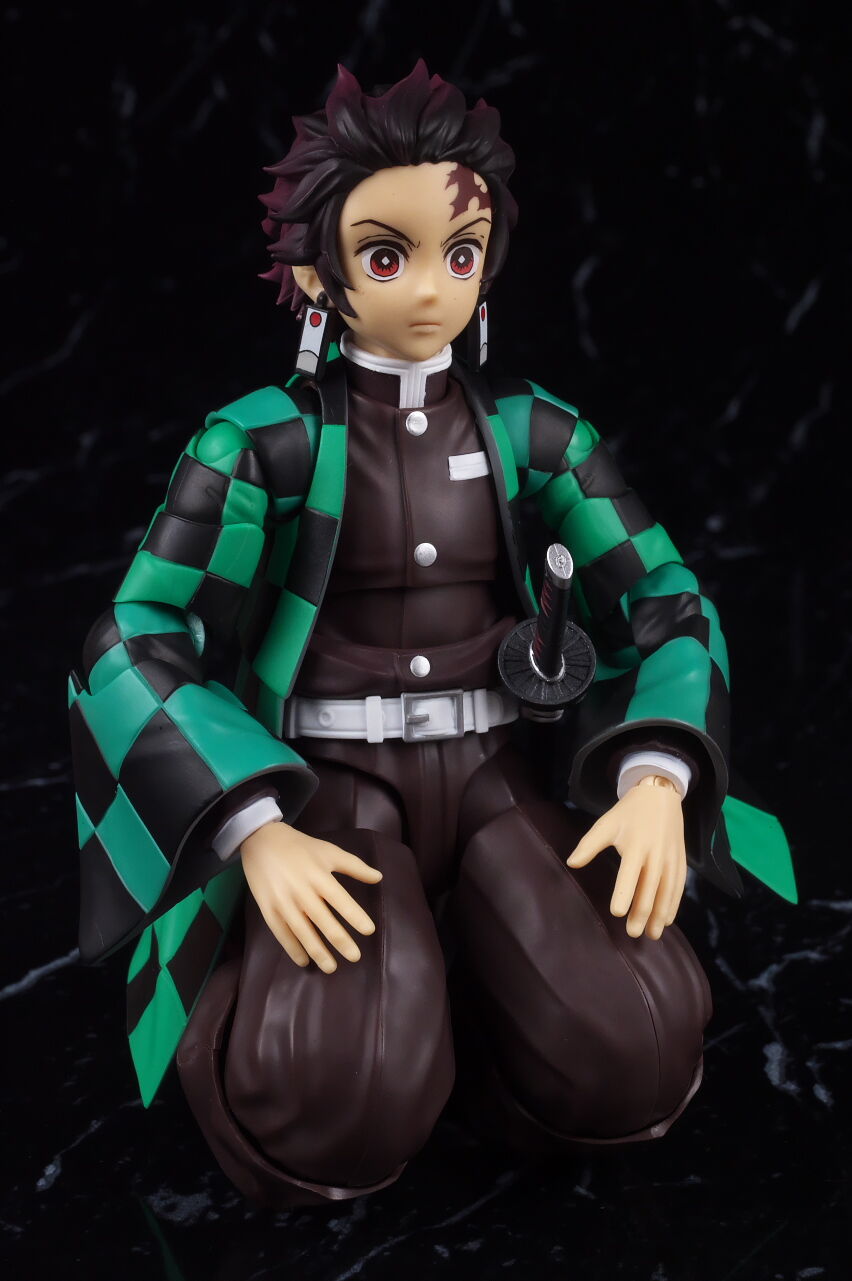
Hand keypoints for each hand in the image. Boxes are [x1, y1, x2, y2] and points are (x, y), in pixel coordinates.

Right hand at [240, 821, 381, 972]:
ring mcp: (283, 902)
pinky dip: (293, 949)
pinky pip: (281, 934)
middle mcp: (302, 891)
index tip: (369, 930)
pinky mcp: (267, 909)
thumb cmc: (301, 847)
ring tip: (331, 967)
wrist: (261, 840)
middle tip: (355, 957)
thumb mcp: (329, 851)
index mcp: (319, 876)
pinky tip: (304, 961)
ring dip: (318, 952)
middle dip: (340, 941)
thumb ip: (354, 866)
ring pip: (302, 932)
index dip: (355, 915)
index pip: (340, 900)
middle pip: (323, 921)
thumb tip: (379, 877)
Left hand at [566, 777, 686, 939]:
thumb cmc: (628, 813)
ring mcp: (671, 858)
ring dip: (660, 915)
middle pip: (649, 889)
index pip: (629, 875)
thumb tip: (571, 864)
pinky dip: (674, 904)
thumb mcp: (606, 824)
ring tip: (652, 934)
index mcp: (635, 846)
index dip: (624, 895)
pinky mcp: (681, 860)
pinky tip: (667, 920)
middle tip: (633, 933)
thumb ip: (589, 845)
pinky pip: (679, 887)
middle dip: (641, 913)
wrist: (660, 795)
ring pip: (667, 892)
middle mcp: (655, 855)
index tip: (616, 913)